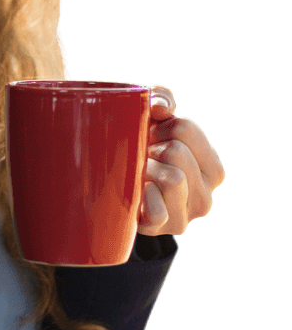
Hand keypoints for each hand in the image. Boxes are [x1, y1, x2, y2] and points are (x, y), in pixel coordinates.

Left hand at [137, 84, 225, 236]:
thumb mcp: (154, 121)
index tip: (150, 135)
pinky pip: (158, 211)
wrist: (117, 199)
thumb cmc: (142, 153)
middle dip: (152, 147)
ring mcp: (186, 216)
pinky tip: (137, 194)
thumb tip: (160, 108)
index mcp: (212, 169)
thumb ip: (161, 99)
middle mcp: (206, 196)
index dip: (159, 126)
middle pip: (177, 152)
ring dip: (146, 170)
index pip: (186, 129)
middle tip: (141, 156)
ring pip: (174, 178)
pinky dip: (145, 198)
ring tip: (138, 173)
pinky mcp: (163, 229)